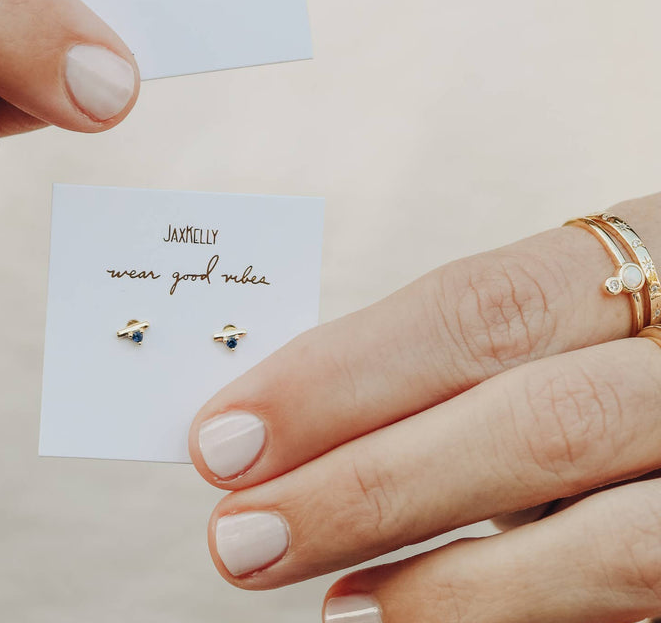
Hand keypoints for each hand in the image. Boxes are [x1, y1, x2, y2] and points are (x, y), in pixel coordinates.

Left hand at [189, 194, 660, 622]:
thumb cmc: (611, 350)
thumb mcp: (554, 325)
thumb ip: (452, 368)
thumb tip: (285, 429)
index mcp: (647, 260)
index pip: (480, 309)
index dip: (344, 375)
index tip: (227, 432)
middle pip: (541, 424)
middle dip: (375, 487)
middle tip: (243, 532)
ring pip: (616, 544)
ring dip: (452, 587)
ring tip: (335, 608)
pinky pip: (636, 601)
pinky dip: (520, 616)